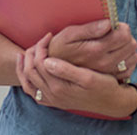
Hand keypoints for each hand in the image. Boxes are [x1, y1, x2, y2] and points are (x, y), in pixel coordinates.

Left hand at [16, 34, 136, 118]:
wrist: (111, 102)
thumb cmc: (104, 86)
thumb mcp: (89, 77)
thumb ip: (66, 69)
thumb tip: (48, 60)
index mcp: (59, 87)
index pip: (40, 63)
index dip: (41, 46)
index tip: (49, 35)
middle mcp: (52, 95)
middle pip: (30, 72)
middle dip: (32, 53)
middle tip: (40, 41)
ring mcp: (52, 100)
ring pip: (28, 84)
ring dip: (24, 68)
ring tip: (27, 53)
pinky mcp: (54, 102)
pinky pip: (33, 92)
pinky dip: (28, 81)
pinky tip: (31, 71)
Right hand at [47, 19, 136, 81]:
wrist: (54, 72)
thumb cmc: (60, 49)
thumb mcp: (69, 34)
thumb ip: (89, 28)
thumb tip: (108, 23)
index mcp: (96, 49)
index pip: (124, 35)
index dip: (122, 27)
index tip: (113, 26)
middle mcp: (105, 63)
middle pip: (131, 45)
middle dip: (125, 36)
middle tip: (114, 34)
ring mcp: (109, 72)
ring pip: (132, 56)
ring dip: (127, 48)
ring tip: (114, 45)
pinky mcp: (111, 79)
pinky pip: (129, 68)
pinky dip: (126, 61)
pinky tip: (116, 56)